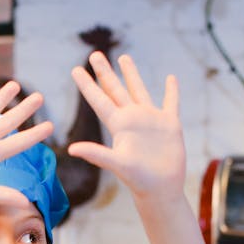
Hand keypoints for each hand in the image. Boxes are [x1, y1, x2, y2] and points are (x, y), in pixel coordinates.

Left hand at [68, 52, 185, 207]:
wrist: (161, 189)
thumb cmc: (138, 180)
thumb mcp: (116, 164)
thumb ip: (96, 154)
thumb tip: (72, 149)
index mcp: (118, 125)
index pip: (99, 99)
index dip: (87, 84)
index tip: (75, 69)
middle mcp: (132, 119)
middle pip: (115, 89)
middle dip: (105, 72)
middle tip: (94, 54)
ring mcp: (150, 120)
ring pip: (139, 90)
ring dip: (131, 74)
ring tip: (124, 57)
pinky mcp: (169, 124)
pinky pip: (170, 103)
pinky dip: (171, 91)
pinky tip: (170, 78)